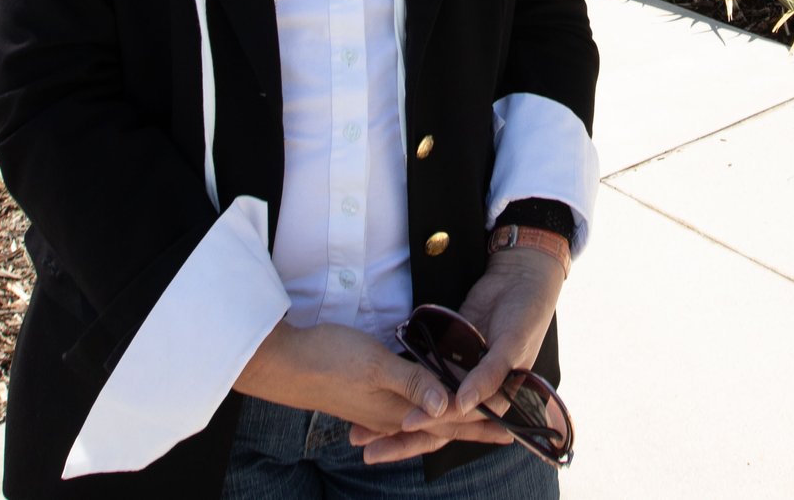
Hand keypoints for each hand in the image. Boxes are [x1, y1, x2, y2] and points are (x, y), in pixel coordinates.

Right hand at [237, 320, 512, 464]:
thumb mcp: (375, 366)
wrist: (281, 362)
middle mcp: (391, 416)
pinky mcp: (364, 398)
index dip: (482, 423)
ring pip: (423, 420)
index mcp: (399, 411)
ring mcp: (376, 409)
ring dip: (450, 422)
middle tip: (505, 434)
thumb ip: (413, 384)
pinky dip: (423, 411)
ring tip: (473, 424)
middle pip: (441, 425)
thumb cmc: (328, 359)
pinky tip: (425, 408)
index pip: (451, 420)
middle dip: (473, 428)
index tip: (512, 429)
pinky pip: (405, 410)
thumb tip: (449, 407)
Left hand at [349, 249, 564, 464]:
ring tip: (364, 426)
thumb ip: (488, 376)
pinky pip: (426, 369)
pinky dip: (407, 378)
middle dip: (404, 431)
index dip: (432, 424)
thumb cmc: (526, 315)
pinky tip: (379, 385)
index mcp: (496, 397)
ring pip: (428, 397)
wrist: (521, 277)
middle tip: (367, 445)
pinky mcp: (450, 351)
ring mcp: (461, 370)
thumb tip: (461, 406)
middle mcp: (476, 390)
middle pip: (437, 417)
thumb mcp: (512, 346)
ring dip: (401, 409)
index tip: (404, 425)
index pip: (460, 420)